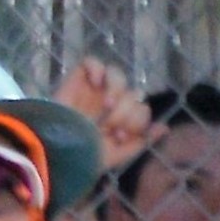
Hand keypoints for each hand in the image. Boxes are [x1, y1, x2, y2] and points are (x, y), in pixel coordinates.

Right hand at [56, 59, 159, 175]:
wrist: (55, 152)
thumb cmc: (81, 158)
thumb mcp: (116, 155)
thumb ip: (140, 141)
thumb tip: (165, 128)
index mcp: (118, 119)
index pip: (141, 108)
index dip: (136, 120)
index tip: (118, 136)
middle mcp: (107, 102)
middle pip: (133, 92)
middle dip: (125, 112)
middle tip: (109, 126)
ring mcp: (92, 90)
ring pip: (117, 75)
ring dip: (116, 91)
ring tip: (105, 105)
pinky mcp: (76, 79)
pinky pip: (92, 62)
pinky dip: (97, 70)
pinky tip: (94, 86)